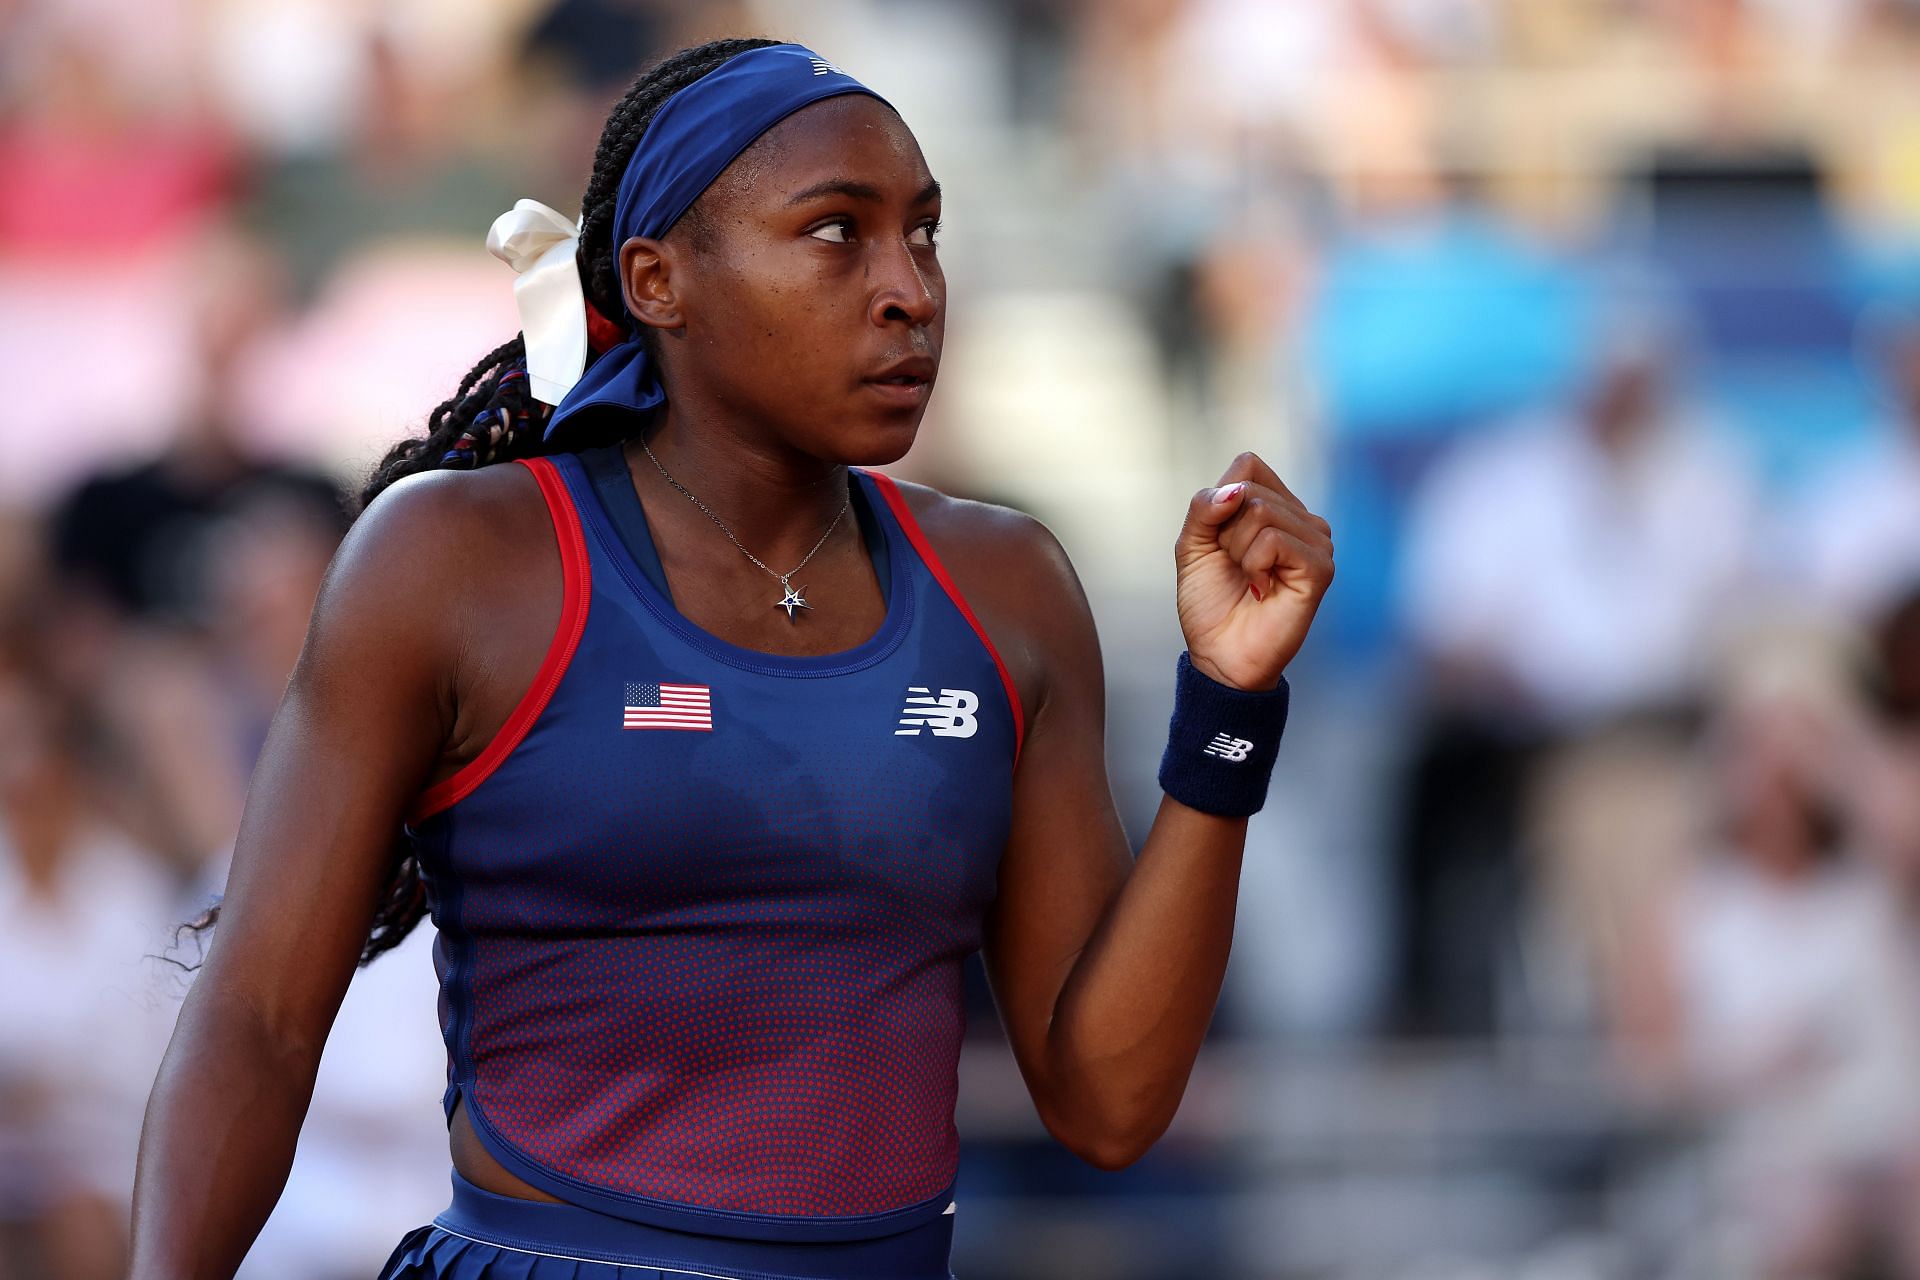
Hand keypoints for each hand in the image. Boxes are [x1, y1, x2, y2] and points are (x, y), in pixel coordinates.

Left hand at [1175, 451, 1334, 690]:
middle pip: (1250, 488)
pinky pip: (1273, 539)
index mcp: (1277, 507)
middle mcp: (1303, 519)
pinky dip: (1253, 564)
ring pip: (1261, 511)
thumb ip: (1204, 507)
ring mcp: (1316, 541)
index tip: (1219, 541)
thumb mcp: (1192, 545)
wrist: (1220, 654)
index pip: (1248, 465)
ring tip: (1249, 579)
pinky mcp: (1320, 567)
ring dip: (1238, 551)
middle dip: (1224, 532)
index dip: (1220, 499)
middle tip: (1235, 567)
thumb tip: (1235, 490)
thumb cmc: (1210, 603)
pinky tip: (1261, 588)